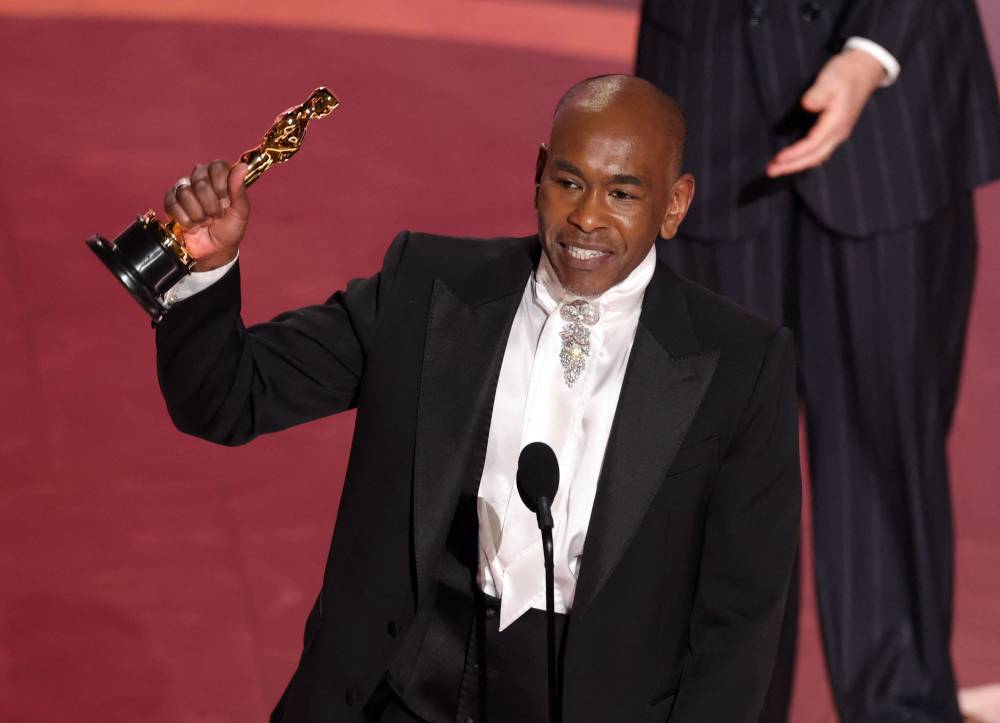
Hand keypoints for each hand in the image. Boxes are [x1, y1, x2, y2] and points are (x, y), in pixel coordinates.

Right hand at [164, 160, 249, 269]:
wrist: (215, 249)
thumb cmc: (230, 228)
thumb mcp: (240, 211)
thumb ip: (239, 189)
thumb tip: (242, 167)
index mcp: (219, 175)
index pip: (218, 166)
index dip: (221, 186)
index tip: (226, 203)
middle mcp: (200, 177)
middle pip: (201, 182)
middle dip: (211, 205)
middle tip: (217, 216)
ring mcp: (183, 188)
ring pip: (185, 193)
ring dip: (199, 214)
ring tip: (205, 222)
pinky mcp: (171, 202)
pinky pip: (172, 204)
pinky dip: (185, 220)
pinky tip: (193, 227)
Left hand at [766, 49, 885, 176]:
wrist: (863, 70)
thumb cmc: (845, 74)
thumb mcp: (831, 79)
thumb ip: (818, 93)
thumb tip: (807, 104)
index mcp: (837, 122)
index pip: (813, 145)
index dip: (795, 153)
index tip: (778, 158)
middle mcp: (838, 133)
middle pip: (814, 157)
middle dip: (792, 166)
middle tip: (770, 171)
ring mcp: (838, 133)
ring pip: (817, 157)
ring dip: (797, 165)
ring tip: (777, 168)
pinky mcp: (834, 131)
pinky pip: (819, 151)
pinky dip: (805, 158)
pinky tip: (793, 159)